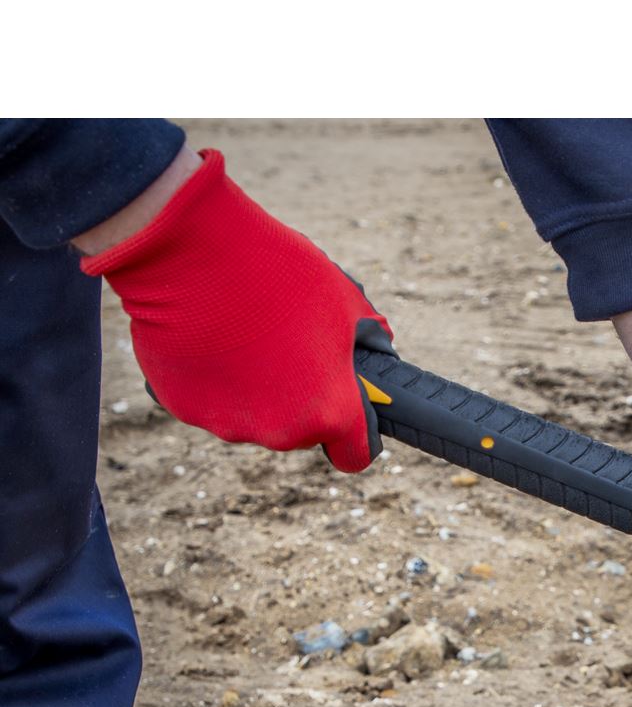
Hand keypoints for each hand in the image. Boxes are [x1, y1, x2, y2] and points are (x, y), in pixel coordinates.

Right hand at [79, 148, 393, 472]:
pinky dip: (215, 379)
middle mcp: (280, 433)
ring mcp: (228, 424)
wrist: (188, 251)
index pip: (355, 455)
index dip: (356, 432)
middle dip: (303, 399)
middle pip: (302, 431)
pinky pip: (211, 401)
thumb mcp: (345, 301)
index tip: (350, 409)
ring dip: (257, 389)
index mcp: (330, 412)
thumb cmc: (276, 273)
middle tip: (291, 349)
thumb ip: (367, 341)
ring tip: (247, 334)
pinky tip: (211, 337)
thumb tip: (373, 353)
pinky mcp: (184, 409)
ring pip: (254, 417)